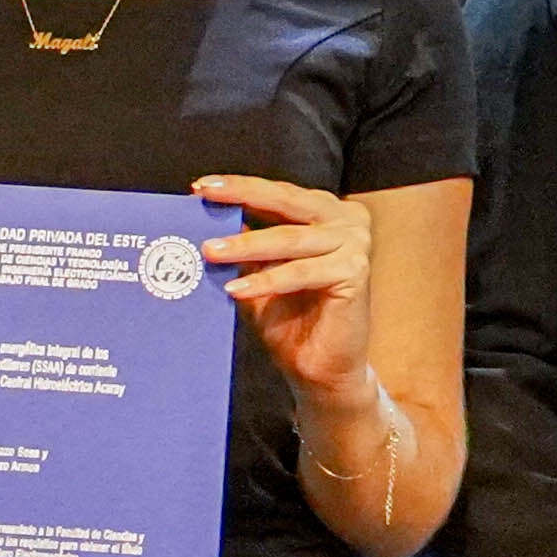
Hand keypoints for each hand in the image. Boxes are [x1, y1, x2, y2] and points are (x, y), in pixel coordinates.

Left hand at [192, 171, 376, 397]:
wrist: (320, 369)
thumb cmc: (289, 321)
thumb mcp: (259, 273)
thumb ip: (244, 244)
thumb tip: (208, 215)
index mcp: (325, 212)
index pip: (277, 195)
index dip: (239, 188)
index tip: (201, 186)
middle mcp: (345, 219)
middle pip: (285, 202)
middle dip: (241, 196)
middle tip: (203, 195)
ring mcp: (354, 243)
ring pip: (289, 239)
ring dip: (245, 246)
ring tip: (210, 252)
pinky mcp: (355, 270)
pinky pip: (300, 272)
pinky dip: (266, 281)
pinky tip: (236, 289)